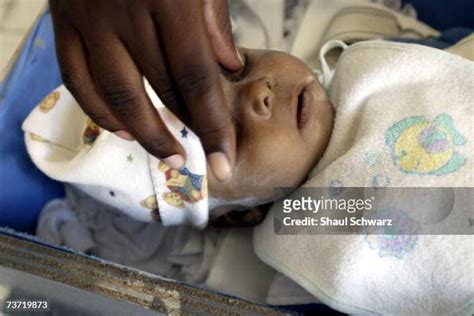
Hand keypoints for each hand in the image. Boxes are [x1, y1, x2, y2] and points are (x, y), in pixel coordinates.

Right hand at [49, 0, 241, 179]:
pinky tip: (124, 131)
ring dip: (146, 134)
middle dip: (186, 130)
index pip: (197, 77)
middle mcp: (127, 13)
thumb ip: (215, 19)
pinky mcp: (63, 22)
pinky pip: (77, 80)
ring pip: (118, 94)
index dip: (213, 124)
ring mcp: (89, 19)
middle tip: (203, 157)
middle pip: (162, 90)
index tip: (224, 160)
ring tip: (169, 155)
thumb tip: (228, 68)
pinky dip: (100, 112)